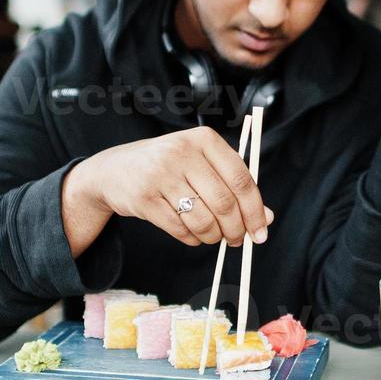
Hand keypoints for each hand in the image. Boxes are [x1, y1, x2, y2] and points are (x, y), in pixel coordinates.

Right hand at [71, 126, 273, 247]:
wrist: (114, 170)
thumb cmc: (167, 167)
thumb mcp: (200, 164)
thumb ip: (233, 186)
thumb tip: (266, 217)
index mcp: (203, 139)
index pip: (242, 179)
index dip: (255, 210)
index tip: (261, 231)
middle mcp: (182, 152)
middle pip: (224, 202)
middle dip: (236, 229)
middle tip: (237, 240)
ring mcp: (160, 174)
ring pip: (203, 219)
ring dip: (214, 236)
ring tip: (213, 236)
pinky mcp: (144, 198)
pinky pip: (180, 229)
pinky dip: (192, 239)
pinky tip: (193, 234)